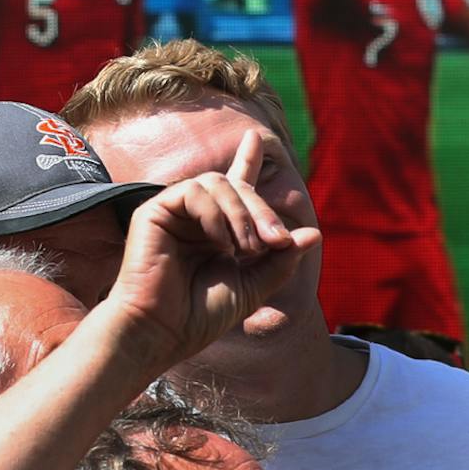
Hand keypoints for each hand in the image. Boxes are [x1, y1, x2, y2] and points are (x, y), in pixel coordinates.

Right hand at [102, 130, 319, 369]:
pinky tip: (220, 242)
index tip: (255, 137)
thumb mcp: (253, 286)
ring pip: (216, 182)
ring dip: (241, 213)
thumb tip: (314, 234)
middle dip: (263, 209)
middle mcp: (194, 217)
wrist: (163, 332)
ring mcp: (173, 212)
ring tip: (246, 248)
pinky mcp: (154, 211)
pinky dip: (215, 214)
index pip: (234, 187)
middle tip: (278, 241)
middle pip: (236, 186)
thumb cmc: (201, 316)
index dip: (247, 161)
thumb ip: (280, 260)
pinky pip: (193, 191)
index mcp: (215, 231)